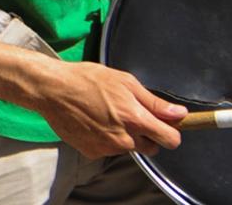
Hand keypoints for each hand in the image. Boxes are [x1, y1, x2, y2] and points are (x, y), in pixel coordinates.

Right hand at [27, 58, 182, 158]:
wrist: (51, 89)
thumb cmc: (86, 79)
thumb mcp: (124, 81)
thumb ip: (154, 102)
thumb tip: (180, 114)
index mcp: (135, 119)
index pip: (171, 140)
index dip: (170, 131)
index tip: (163, 124)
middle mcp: (124, 139)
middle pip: (151, 147)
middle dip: (145, 134)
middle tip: (127, 115)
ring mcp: (107, 148)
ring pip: (128, 148)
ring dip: (123, 136)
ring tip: (104, 115)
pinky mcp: (92, 152)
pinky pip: (108, 149)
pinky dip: (104, 139)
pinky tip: (93, 122)